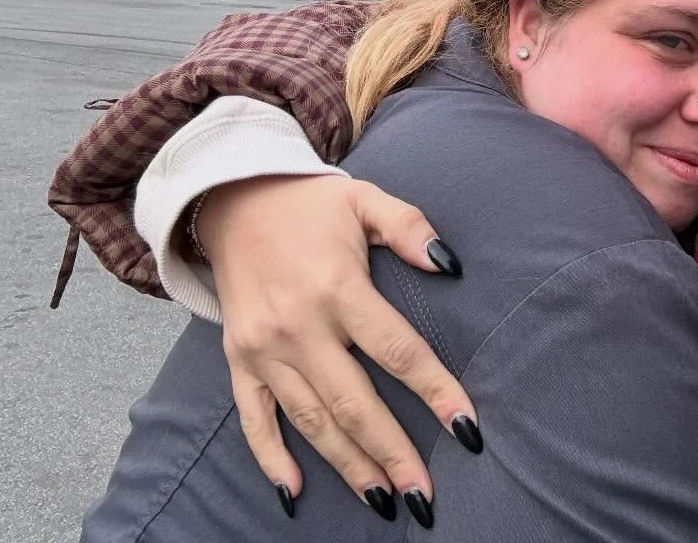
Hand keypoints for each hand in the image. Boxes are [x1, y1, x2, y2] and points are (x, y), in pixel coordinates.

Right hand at [194, 173, 478, 512]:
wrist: (231, 196)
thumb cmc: (310, 203)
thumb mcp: (366, 199)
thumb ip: (410, 228)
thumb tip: (449, 264)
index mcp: (337, 287)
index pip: (397, 351)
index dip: (435, 392)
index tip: (467, 429)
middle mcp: (298, 325)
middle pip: (354, 402)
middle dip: (393, 452)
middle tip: (425, 496)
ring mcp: (263, 348)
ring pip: (311, 419)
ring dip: (348, 464)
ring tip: (384, 501)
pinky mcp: (237, 359)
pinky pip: (254, 417)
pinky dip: (272, 457)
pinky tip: (296, 492)